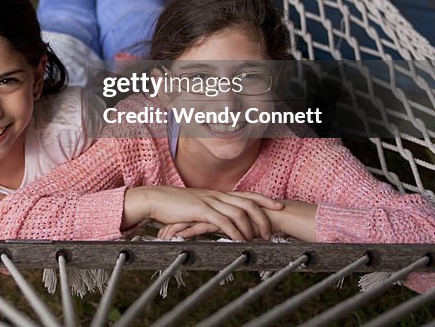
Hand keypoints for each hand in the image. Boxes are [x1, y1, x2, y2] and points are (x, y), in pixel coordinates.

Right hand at [126, 186, 282, 240]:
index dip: (264, 199)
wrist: (155, 199)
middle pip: (248, 202)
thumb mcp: (196, 206)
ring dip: (251, 227)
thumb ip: (210, 211)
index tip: (279, 206)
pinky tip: (239, 241)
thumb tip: (220, 221)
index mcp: (217, 193)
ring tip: (257, 240)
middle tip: (270, 232)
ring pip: (238, 211)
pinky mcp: (200, 210)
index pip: (247, 194)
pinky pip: (223, 221)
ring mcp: (209, 201)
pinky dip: (234, 231)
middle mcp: (216, 195)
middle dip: (264, 215)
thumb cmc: (174, 205)